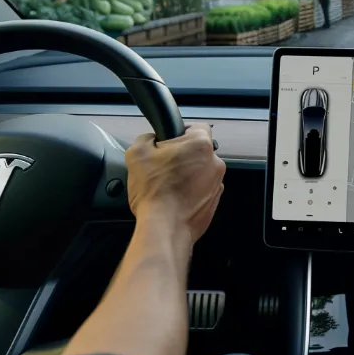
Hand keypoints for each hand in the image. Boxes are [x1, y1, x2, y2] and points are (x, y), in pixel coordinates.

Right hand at [125, 124, 225, 242]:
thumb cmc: (154, 192)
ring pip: (200, 171)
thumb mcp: (137, 154)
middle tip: (162, 166)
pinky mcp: (214, 201)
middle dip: (181, 156)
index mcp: (200, 145)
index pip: (196, 126)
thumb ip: (145, 138)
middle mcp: (214, 162)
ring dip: (186, 175)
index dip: (179, 133)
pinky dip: (190, 192)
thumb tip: (150, 139)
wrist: (164, 228)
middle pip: (197, 151)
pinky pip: (201, 190)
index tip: (169, 141)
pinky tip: (173, 198)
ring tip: (166, 185)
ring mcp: (217, 183)